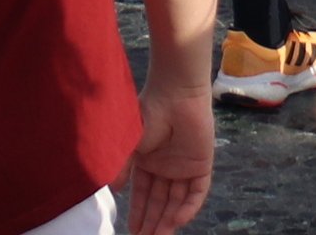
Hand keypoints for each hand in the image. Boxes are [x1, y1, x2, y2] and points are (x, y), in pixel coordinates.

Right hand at [128, 74, 215, 234]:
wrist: (175, 94)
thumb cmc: (149, 113)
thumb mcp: (130, 144)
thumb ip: (123, 167)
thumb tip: (114, 189)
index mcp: (148, 161)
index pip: (143, 194)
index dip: (138, 212)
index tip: (132, 231)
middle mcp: (166, 167)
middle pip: (159, 201)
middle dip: (152, 221)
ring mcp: (184, 167)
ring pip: (176, 201)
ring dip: (168, 219)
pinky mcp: (201, 165)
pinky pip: (196, 192)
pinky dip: (188, 207)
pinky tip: (177, 220)